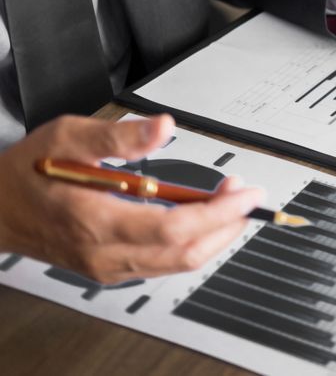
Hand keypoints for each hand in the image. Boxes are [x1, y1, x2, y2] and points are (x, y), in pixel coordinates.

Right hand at [0, 115, 262, 283]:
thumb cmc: (28, 171)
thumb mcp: (68, 136)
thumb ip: (119, 136)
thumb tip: (164, 127)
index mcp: (95, 219)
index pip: (173, 227)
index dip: (218, 212)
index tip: (245, 193)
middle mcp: (104, 252)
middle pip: (184, 252)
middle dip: (226, 224)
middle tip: (245, 195)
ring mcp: (107, 266)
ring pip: (177, 263)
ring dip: (214, 235)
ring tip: (230, 202)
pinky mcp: (110, 269)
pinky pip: (163, 264)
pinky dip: (192, 243)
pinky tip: (203, 219)